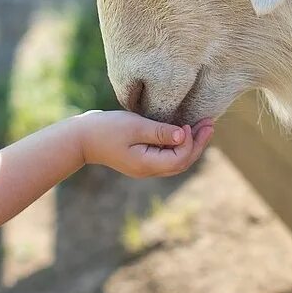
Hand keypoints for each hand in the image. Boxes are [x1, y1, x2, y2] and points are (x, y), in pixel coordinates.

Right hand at [71, 110, 215, 177]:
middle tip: (211, 123)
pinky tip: (184, 130)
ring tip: (203, 125)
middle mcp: (149, 169)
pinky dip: (179, 144)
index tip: (190, 123)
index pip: (179, 159)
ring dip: (191, 143)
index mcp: (147, 164)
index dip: (191, 142)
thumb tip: (184, 135)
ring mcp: (145, 166)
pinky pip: (167, 155)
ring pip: (176, 160)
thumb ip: (160, 132)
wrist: (80, 138)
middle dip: (198, 143)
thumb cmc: (105, 129)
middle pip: (182, 162)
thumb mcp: (134, 126)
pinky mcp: (142, 158)